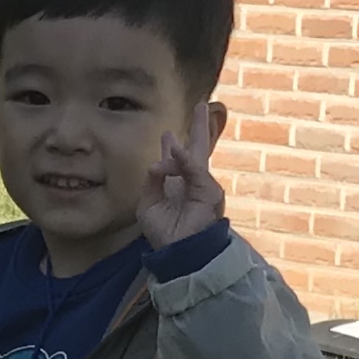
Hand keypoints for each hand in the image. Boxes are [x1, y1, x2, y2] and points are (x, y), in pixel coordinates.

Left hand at [138, 99, 227, 251]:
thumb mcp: (148, 204)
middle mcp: (193, 183)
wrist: (177, 253)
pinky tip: (176, 150)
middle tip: (202, 106)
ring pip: (195, 159)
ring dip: (181, 147)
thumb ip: (152, 182)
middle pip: (198, 150)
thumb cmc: (163, 233)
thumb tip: (157, 163)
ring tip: (168, 135)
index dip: (173, 145)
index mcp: (178, 185)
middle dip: (200, 128)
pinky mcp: (210, 193)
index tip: (168, 133)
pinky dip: (186, 160)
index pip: (177, 160)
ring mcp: (203, 187)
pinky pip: (197, 172)